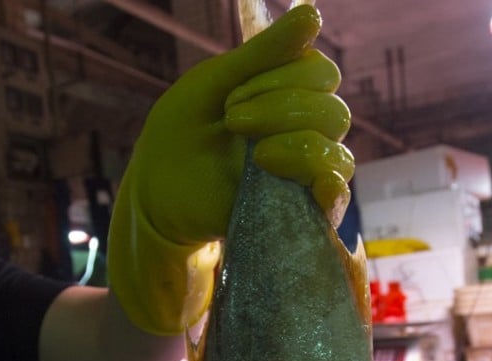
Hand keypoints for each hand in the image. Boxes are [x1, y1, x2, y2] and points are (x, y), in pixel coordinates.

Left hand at [107, 4, 354, 335]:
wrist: (155, 192)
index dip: (284, 78)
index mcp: (287, 94)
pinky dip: (327, 185)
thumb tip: (313, 13)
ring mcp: (302, 173)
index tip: (233, 96)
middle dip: (282, 110)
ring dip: (296, 146)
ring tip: (254, 156)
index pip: (320, 74)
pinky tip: (310, 181)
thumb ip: (263, 53)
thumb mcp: (215, 84)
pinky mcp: (297, 210)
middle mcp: (303, 131)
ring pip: (336, 152)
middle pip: (333, 112)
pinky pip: (335, 196)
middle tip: (233, 121)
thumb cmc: (181, 132)